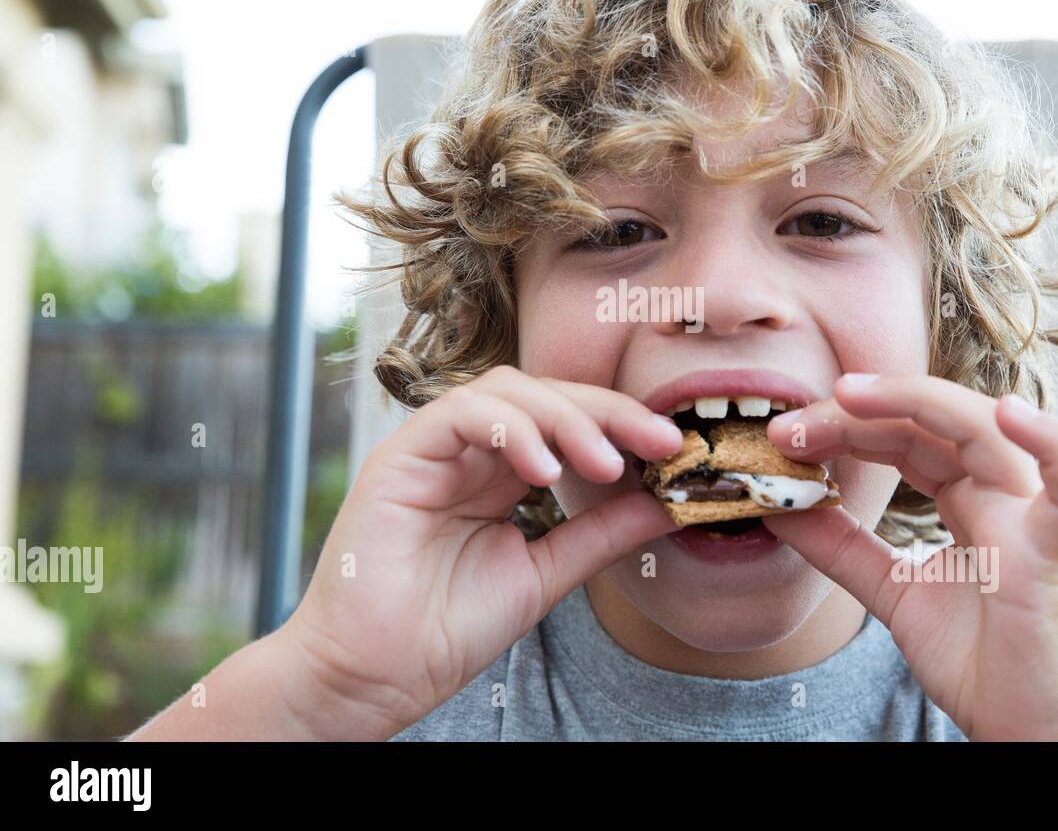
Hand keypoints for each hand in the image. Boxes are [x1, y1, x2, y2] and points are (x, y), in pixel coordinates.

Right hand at [282, 366, 682, 737]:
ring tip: (604, 464)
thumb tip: (669, 502)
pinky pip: (459, 414)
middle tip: (658, 441)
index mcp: (501, 474)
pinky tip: (545, 469)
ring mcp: (433, 449)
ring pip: (506, 391)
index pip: (567, 421)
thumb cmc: (447, 630)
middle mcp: (468, 452)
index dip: (621, 425)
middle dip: (608, 411)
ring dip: (565, 418)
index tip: (674, 447)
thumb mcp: (547, 572)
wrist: (375, 676)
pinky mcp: (399, 456)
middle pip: (545, 394)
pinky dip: (509, 430)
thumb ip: (601, 533)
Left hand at [765, 374, 1057, 740]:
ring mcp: (1029, 516)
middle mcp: (999, 494)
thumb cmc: (978, 660)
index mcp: (966, 498)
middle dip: (856, 414)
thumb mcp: (890, 591)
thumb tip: (779, 506)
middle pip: (930, 424)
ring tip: (849, 394)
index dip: (843, 427)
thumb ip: (841, 548)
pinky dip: (1052, 445)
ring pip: (983, 431)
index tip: (782, 437)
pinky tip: (1006, 414)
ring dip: (914, 402)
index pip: (903, 436)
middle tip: (789, 425)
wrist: (1027, 731)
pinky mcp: (1054, 555)